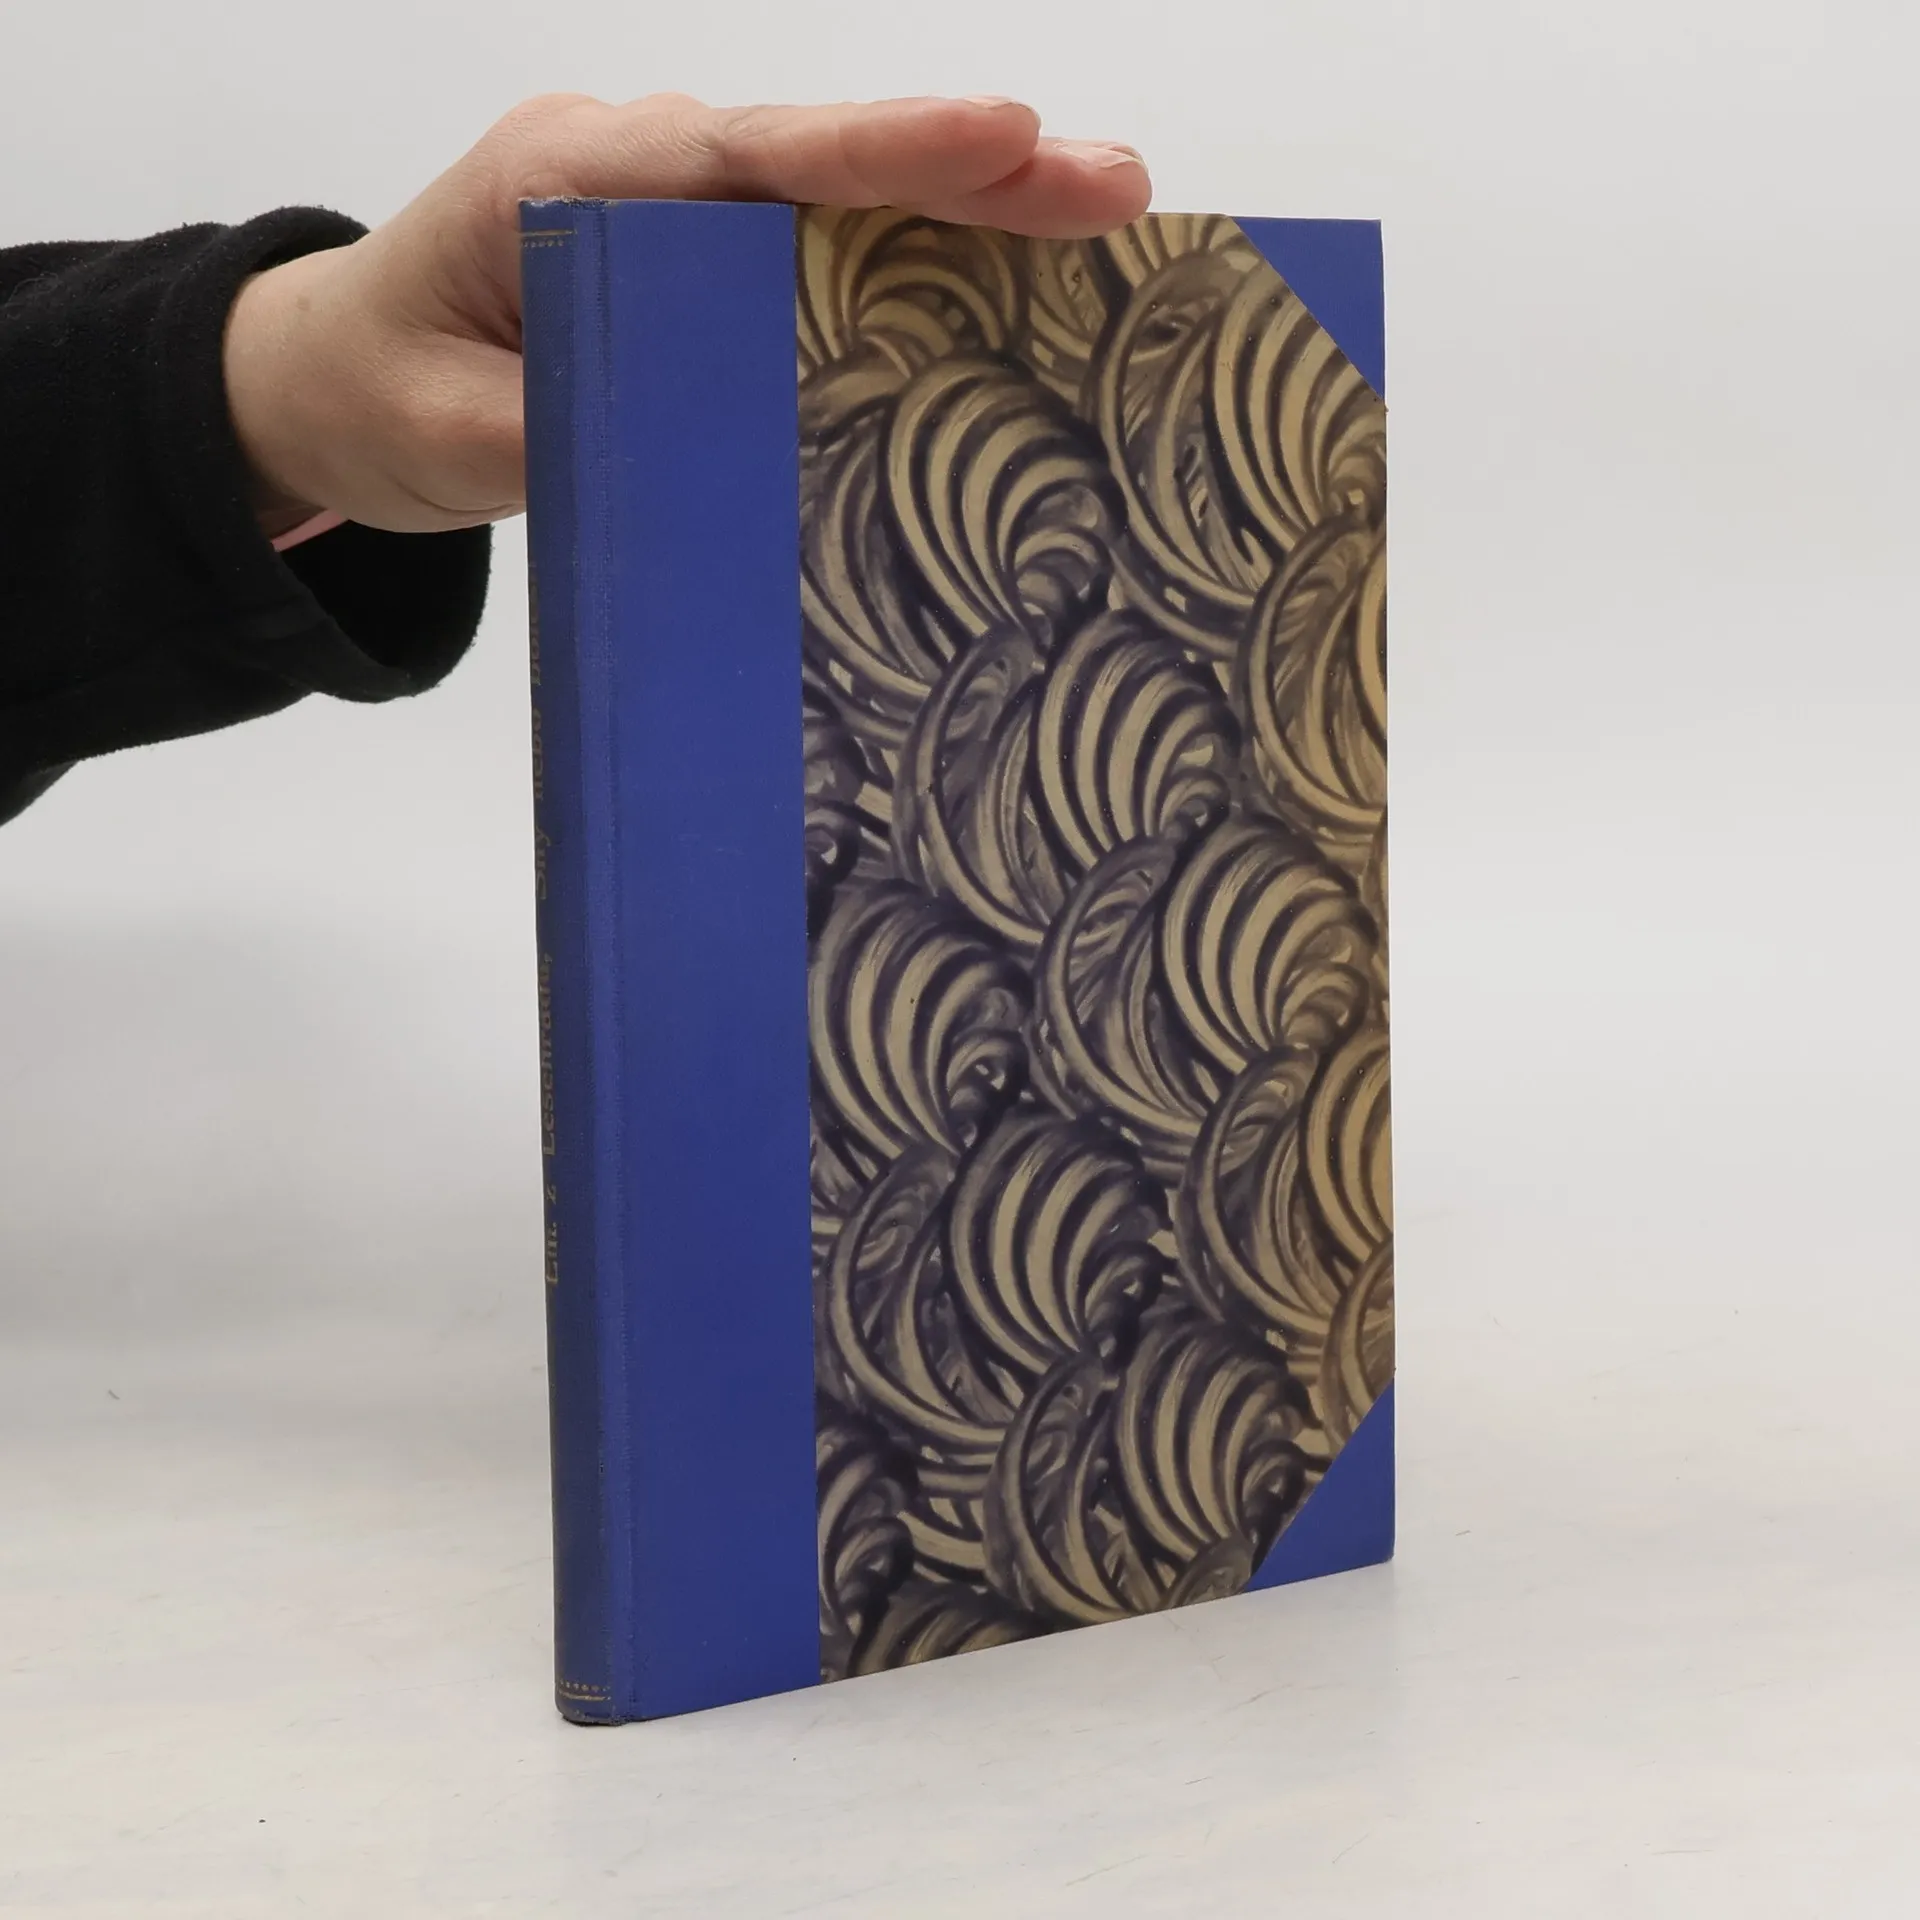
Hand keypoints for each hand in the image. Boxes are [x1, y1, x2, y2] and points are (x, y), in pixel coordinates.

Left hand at [224, 93, 1150, 536]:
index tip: (1003, 139)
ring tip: (1105, 219)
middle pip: (824, 159)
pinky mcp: (708, 272)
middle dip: (971, 165)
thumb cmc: (377, 387)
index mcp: (570, 180)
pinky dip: (920, 261)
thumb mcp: (448, 430)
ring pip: (841, 199)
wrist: (334, 381)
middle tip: (1111, 184)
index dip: (879, 149)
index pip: (741, 155)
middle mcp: (643, 175)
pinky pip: (825, 254)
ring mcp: (683, 218)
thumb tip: (693, 455)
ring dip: (971, 209)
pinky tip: (1014, 284)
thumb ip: (562, 432)